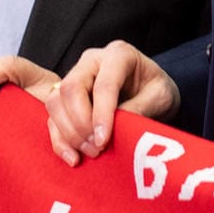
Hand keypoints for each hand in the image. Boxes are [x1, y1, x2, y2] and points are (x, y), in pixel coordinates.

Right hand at [0, 42, 177, 165]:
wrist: (151, 91)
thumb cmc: (157, 90)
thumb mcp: (161, 97)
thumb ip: (141, 109)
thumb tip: (116, 130)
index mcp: (118, 54)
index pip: (103, 84)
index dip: (101, 114)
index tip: (104, 140)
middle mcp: (91, 61)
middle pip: (71, 88)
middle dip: (81, 123)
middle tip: (98, 148)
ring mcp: (75, 77)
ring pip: (56, 102)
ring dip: (69, 132)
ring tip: (91, 153)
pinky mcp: (65, 97)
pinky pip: (52, 117)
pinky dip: (59, 140)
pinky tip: (73, 157)